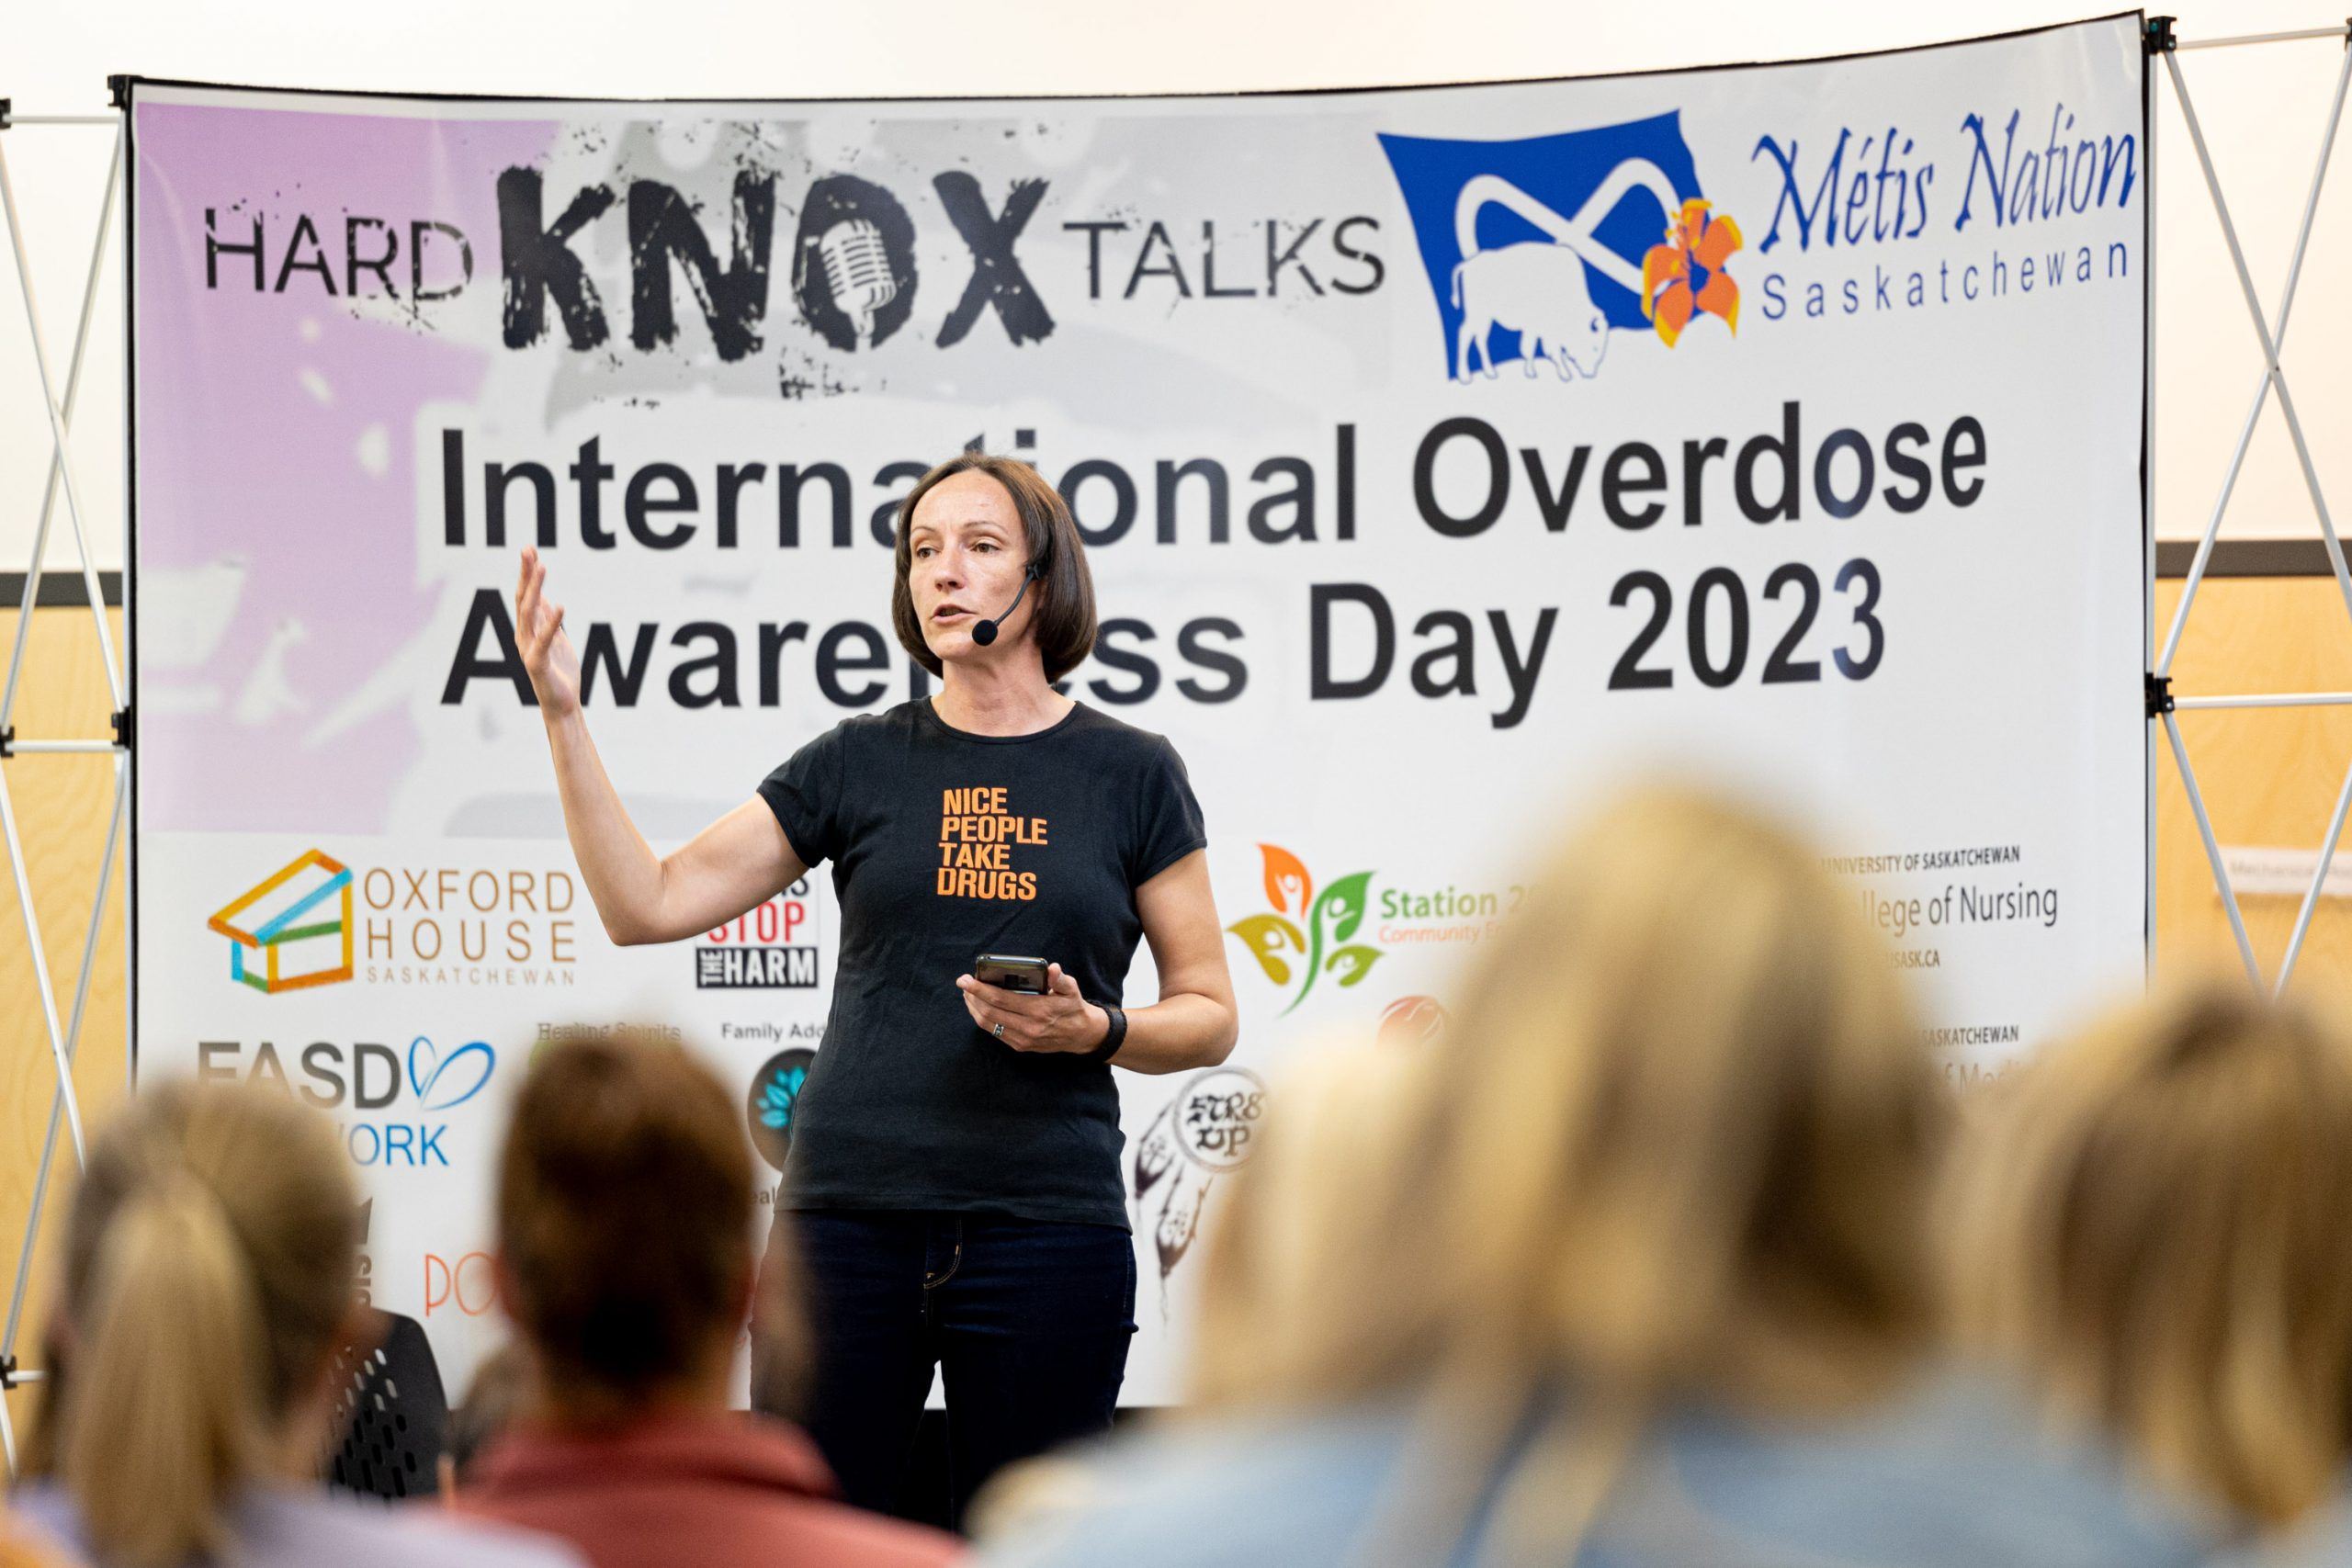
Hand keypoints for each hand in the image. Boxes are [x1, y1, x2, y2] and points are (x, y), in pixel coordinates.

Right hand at [514, 545, 582, 716]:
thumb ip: (549, 621)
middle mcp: (523, 636)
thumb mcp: (556, 640)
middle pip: (523, 599)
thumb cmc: (560, 673)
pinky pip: (545, 639)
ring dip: (535, 590)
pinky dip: (552, 623)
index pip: (526, 595)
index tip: (530, 550)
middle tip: (527, 549)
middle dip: (525, 574)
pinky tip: (560, 606)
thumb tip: (545, 598)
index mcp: (528, 629)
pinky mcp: (538, 663)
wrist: (562, 704)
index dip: (527, 573)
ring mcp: (529, 649)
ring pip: (529, 614)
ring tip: (541, 568)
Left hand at [956, 963, 1107, 1054]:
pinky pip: (995, 1032)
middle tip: (963, 983)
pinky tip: (979, 1007)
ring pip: (988, 1024)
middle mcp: (1028, 1027)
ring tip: (968, 994)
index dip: (980, 989)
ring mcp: (1022, 1039)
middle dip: (972, 996)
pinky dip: (983, 1019)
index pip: (1000, 999)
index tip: (966, 979)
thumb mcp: (1072, 989)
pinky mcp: (1020, 1046)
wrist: (1081, 1035)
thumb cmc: (1073, 1007)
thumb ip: (1060, 979)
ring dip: (974, 1008)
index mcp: (1039, 1010)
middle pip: (989, 1012)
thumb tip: (1052, 968)